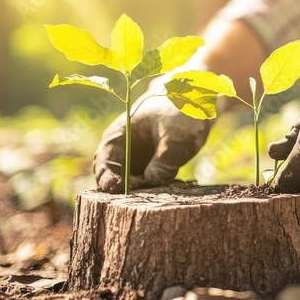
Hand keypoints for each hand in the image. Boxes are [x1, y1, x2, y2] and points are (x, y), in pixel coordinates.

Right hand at [93, 76, 213, 192]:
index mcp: (118, 136)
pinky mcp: (149, 169)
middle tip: (141, 197)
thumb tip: (151, 182)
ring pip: (129, 186)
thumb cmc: (181, 112)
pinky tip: (168, 188)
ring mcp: (135, 161)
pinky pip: (146, 185)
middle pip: (112, 179)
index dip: (108, 178)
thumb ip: (165, 160)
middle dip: (123, 191)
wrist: (195, 102)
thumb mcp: (177, 136)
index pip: (104, 162)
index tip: (120, 188)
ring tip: (158, 192)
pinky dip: (153, 191)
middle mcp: (122, 151)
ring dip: (140, 193)